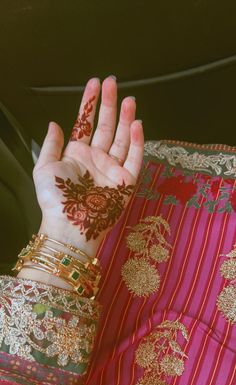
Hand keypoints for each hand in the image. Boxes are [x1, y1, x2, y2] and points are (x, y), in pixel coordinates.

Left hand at [33, 75, 143, 243]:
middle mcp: (97, 159)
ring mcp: (113, 169)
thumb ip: (51, 144)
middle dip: (110, 104)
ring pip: (122, 138)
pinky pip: (134, 158)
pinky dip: (137, 142)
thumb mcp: (44, 167)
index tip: (95, 84)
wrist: (70, 225)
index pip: (86, 123)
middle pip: (106, 126)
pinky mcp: (127, 182)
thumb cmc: (55, 199)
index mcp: (77, 155)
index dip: (90, 103)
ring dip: (126, 118)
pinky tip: (137, 124)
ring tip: (128, 99)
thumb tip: (54, 123)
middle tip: (113, 83)